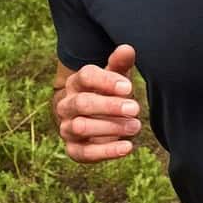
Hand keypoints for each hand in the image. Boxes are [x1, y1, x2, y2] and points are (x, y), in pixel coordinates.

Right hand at [56, 44, 140, 162]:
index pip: (86, 76)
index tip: (128, 87)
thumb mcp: (117, 77)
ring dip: (110, 127)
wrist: (96, 118)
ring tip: (135, 126)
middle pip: (82, 103)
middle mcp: (67, 104)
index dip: (106, 81)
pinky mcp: (74, 149)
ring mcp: (68, 127)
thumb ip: (120, 64)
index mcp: (77, 82)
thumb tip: (127, 49)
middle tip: (135, 108)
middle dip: (110, 106)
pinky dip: (106, 151)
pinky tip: (127, 147)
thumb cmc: (109, 93)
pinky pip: (84, 153)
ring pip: (81, 127)